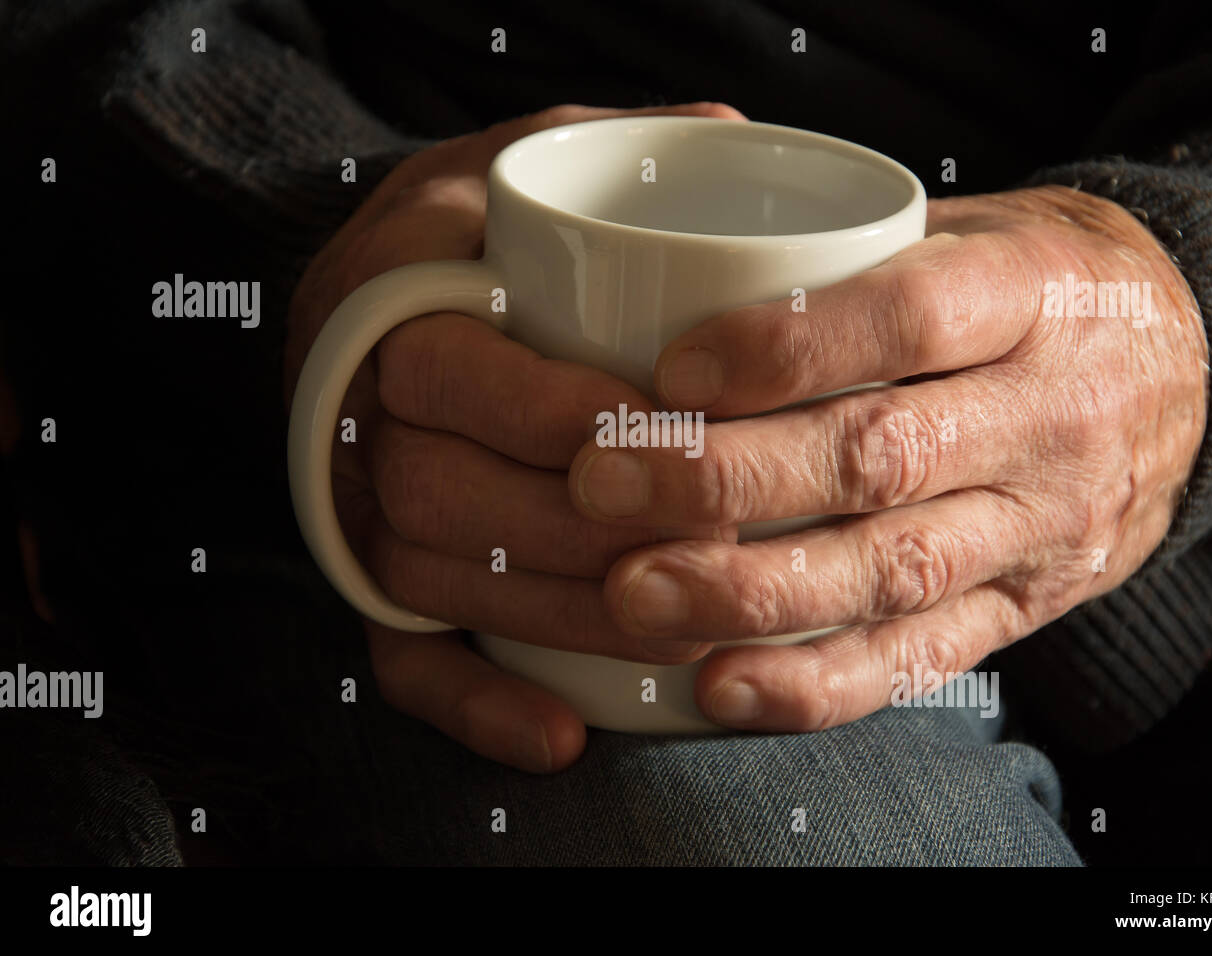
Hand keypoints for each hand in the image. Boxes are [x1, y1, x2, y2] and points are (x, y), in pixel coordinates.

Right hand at [285, 102, 744, 770]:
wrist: (387, 291)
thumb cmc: (483, 227)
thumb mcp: (538, 158)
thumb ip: (619, 148)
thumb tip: (725, 134)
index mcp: (382, 296)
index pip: (442, 368)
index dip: (543, 408)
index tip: (653, 422)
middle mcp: (348, 406)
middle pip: (439, 492)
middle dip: (580, 528)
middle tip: (708, 534)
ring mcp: (351, 501)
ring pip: (434, 582)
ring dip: (561, 618)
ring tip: (686, 622)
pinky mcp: (373, 575)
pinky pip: (402, 658)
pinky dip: (477, 705)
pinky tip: (562, 737)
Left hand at [567, 185, 1208, 731]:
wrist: (1191, 366)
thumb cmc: (1037, 287)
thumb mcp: (974, 228)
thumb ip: (850, 244)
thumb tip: (680, 229)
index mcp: (1035, 294)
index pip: (912, 318)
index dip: (786, 348)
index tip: (670, 371)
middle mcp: (1050, 415)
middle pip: (883, 457)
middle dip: (730, 480)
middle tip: (603, 481)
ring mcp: (1044, 525)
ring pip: (895, 569)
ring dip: (753, 591)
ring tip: (634, 590)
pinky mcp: (1028, 607)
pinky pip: (924, 659)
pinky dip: (817, 682)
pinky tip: (720, 681)